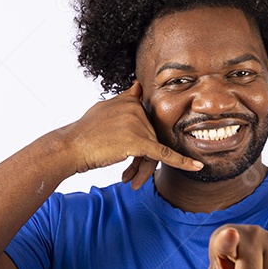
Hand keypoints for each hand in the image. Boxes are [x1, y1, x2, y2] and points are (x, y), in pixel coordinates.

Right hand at [61, 80, 202, 188]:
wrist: (71, 147)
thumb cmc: (84, 132)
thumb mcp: (104, 108)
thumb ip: (124, 99)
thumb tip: (137, 86)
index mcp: (130, 100)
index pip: (147, 122)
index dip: (144, 140)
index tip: (138, 149)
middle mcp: (136, 108)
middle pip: (150, 138)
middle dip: (141, 160)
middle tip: (130, 176)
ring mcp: (138, 123)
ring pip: (151, 151)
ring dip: (143, 170)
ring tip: (132, 181)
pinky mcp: (139, 141)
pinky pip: (163, 154)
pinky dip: (182, 161)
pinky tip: (196, 166)